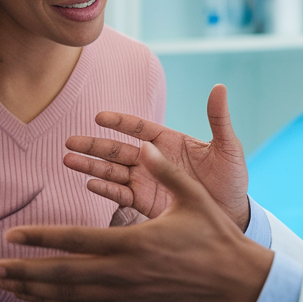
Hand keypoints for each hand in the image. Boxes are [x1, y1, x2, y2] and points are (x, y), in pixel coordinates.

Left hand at [0, 142, 273, 301]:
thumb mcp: (192, 197)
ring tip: (4, 286)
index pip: (75, 241)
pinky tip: (39, 300)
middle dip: (24, 272)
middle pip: (62, 275)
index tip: (11, 235)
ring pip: (70, 296)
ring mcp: (126, 294)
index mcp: (134, 243)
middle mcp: (124, 273)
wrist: (234, 282)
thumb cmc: (215, 235)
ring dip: (34, 291)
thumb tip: (145, 144)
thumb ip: (166, 170)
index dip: (40, 238)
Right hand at [64, 84, 250, 228]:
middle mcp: (152, 159)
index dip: (120, 122)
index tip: (100, 117)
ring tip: (69, 160)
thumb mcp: (228, 148)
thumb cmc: (232, 179)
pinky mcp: (144, 203)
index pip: (138, 127)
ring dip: (91, 165)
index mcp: (168, 141)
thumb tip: (219, 87)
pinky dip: (105, 190)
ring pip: (112, 171)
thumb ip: (218, 119)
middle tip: (70, 141)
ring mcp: (146, 180)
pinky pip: (120, 195)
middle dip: (94, 144)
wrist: (234, 215)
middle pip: (117, 148)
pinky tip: (90, 184)